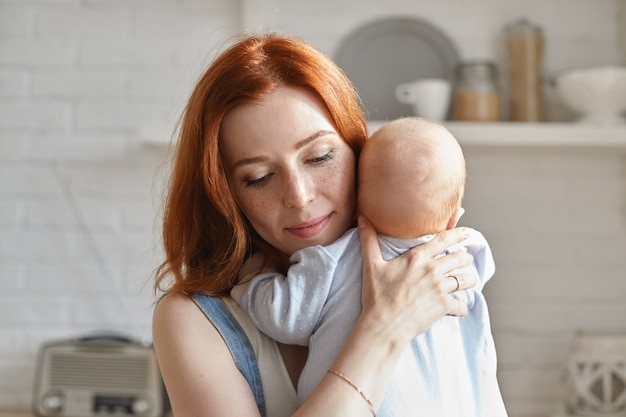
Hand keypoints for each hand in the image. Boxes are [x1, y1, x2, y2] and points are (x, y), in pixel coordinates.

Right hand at [357, 215, 476, 343]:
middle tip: (466, 260)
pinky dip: (462, 307)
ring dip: (469, 280)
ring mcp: (439, 288)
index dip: (459, 234)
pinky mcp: (443, 306)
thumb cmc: (377, 295)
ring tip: (467, 281)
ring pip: (466, 280)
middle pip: (460, 258)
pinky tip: (458, 307)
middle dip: (466, 258)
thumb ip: (369, 240)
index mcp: (417, 257)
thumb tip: (362, 219)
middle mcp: (432, 270)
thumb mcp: (371, 265)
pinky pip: (462, 305)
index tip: (469, 233)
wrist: (383, 324)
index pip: (443, 239)